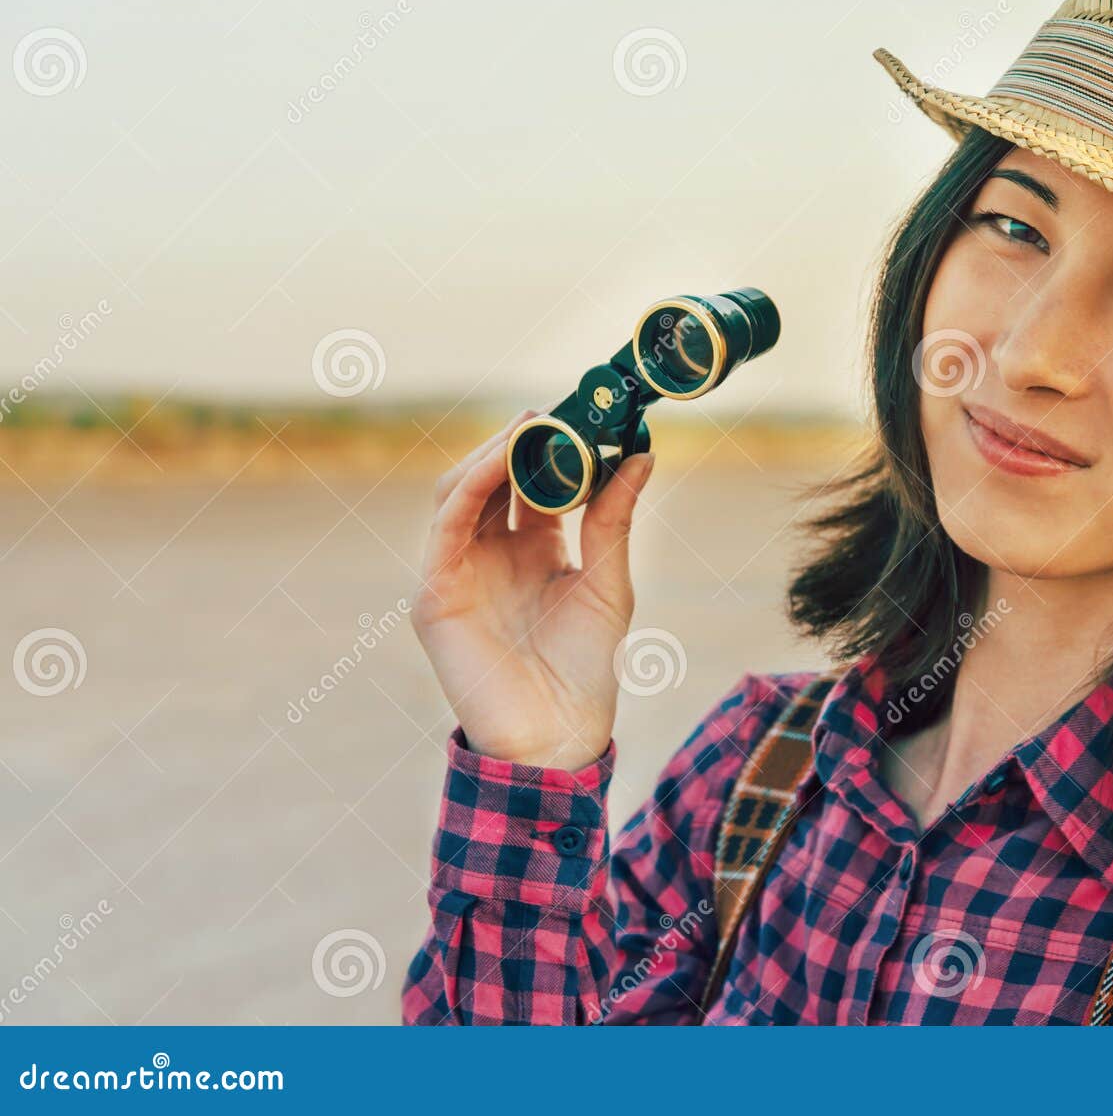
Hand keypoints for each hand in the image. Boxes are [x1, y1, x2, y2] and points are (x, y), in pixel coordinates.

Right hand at [410, 407, 657, 769]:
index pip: (534, 481)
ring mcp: (458, 571)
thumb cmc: (585, 672)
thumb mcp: (609, 583)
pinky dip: (473, 483)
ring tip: (536, 423)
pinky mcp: (435, 593)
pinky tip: (505, 456)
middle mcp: (492, 554)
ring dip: (495, 450)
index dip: (556, 446)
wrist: (557, 738)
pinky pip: (447, 523)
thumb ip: (614, 520)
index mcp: (534, 550)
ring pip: (462, 489)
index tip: (593, 413)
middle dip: (525, 439)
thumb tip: (642, 454)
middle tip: (563, 409)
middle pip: (494, 476)